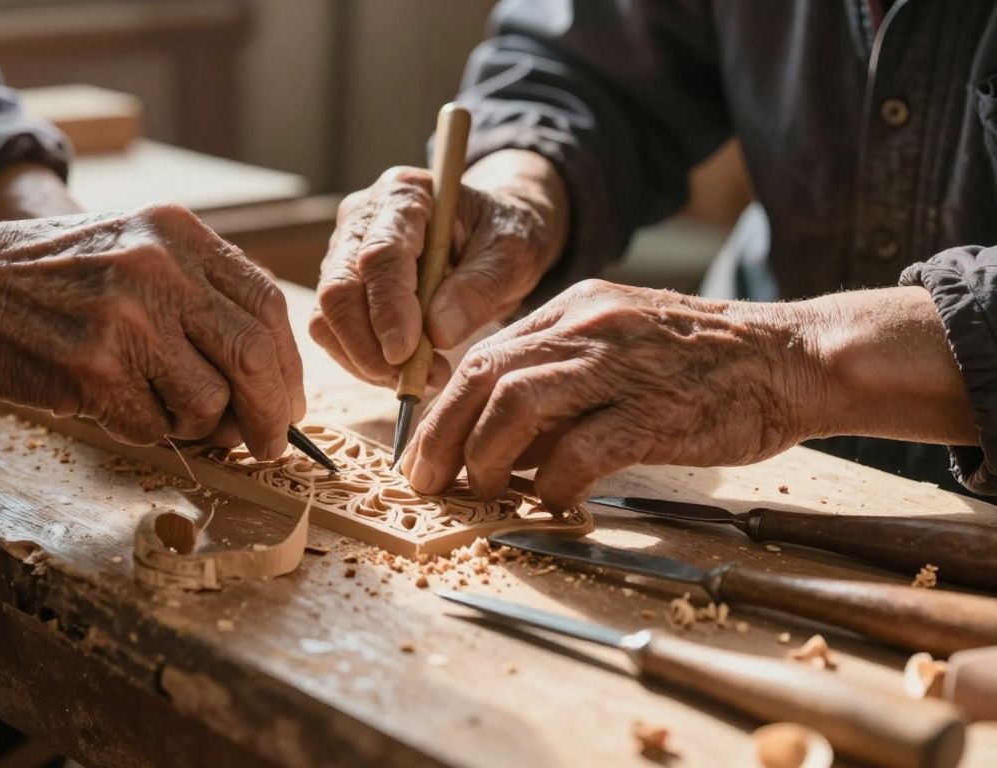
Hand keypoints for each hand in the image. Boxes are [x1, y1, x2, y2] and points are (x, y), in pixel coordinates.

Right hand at [0, 204, 304, 456]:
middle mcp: (157, 266)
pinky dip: (146, 432)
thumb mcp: (136, 253)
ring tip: (160, 408)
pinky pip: (154, 428)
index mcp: (177, 232)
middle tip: (267, 444)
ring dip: (197, 427)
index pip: (266, 306)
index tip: (287, 403)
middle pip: (253, 357)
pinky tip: (113, 403)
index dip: (287, 366)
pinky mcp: (92, 367)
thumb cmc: (54, 282)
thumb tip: (269, 387)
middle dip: (270, 415)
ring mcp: (124, 316)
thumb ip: (202, 303)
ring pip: (208, 403)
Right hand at [310, 149, 566, 387]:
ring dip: (366, 361)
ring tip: (420, 379)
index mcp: (404, 195)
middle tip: (416, 381)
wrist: (491, 237)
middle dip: (369, 346)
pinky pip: (332, 334)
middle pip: (338, 289)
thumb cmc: (503, 237)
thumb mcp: (512, 255)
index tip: (406, 353)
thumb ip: (479, 288)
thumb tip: (438, 333)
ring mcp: (343, 252)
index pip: (380, 255)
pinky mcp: (340, 286)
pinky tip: (403, 372)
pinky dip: (362, 363)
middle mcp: (361, 218)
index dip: (388, 309)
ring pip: (327, 317)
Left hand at [400, 280, 828, 509]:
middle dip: (442, 435)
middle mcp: (589, 329)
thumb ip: (560, 383)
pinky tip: (552, 503)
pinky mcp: (658, 411)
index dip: (441, 409)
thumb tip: (498, 443)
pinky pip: (582, 449)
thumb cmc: (706, 364)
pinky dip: (553, 482)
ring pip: (517, 405)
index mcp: (575, 311)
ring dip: (486, 457)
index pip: (483, 356)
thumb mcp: (620, 349)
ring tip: (484, 491)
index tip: (424, 452)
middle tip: (426, 481)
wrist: (793, 357)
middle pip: (483, 377)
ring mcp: (622, 366)